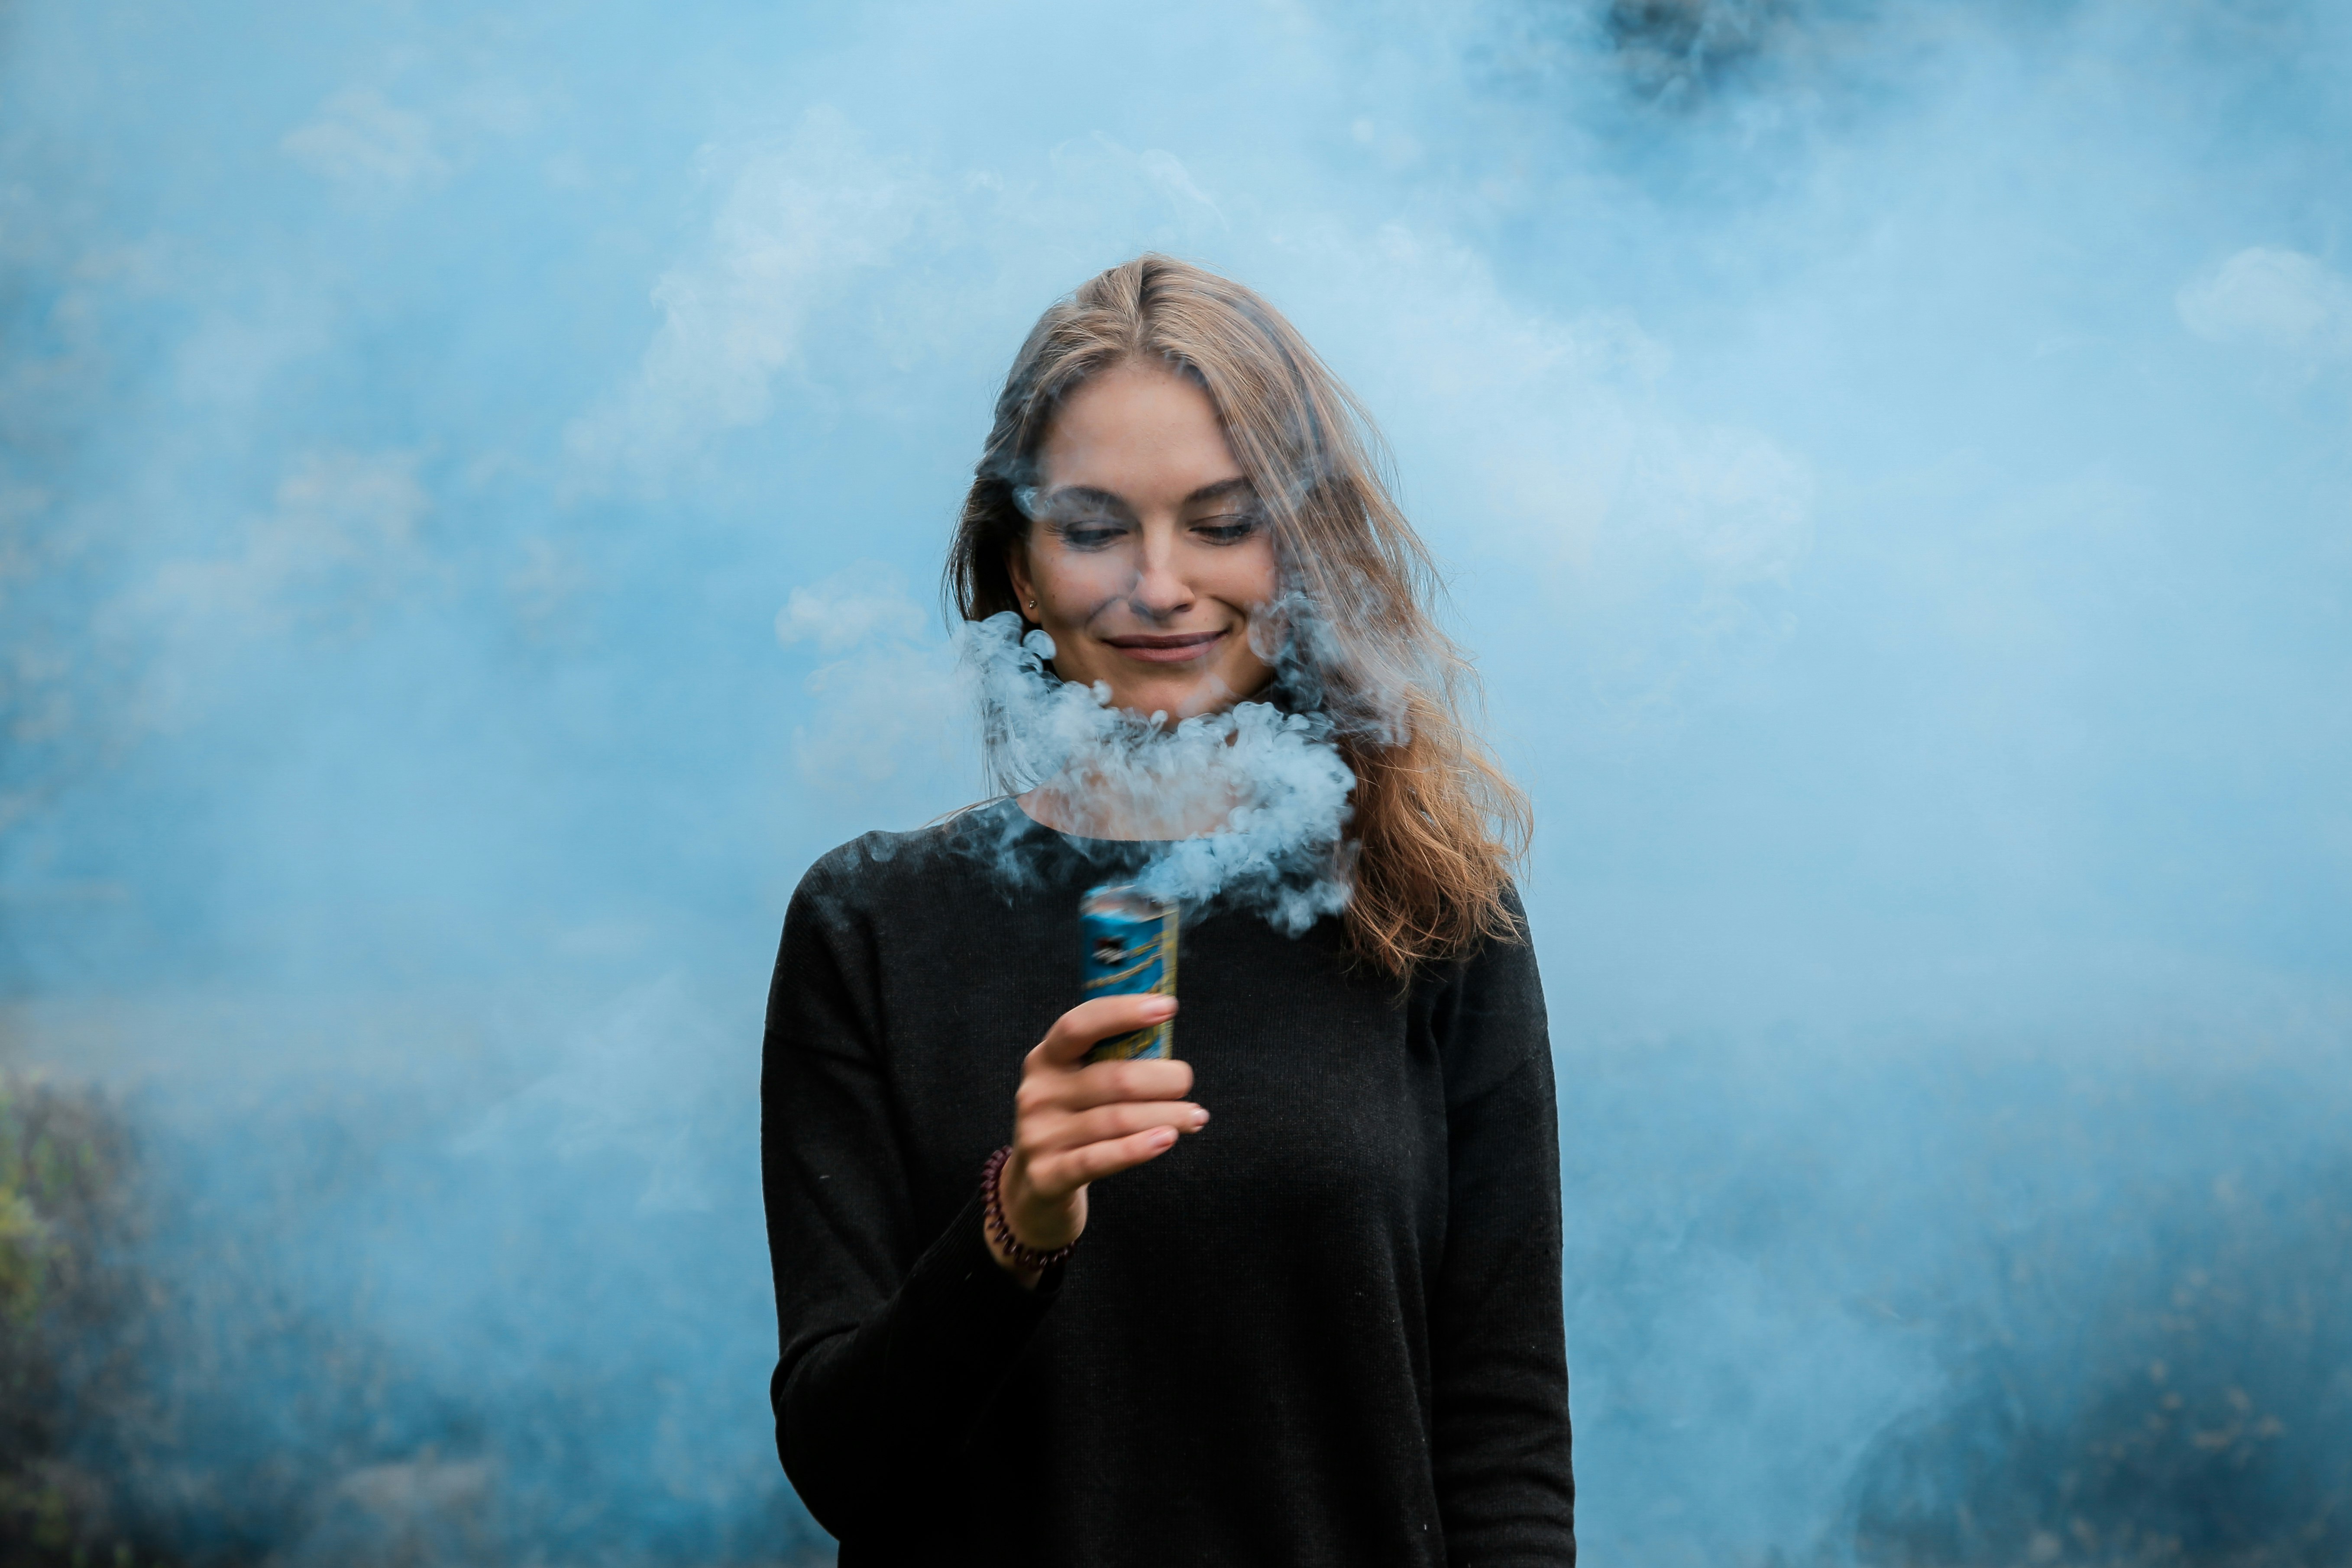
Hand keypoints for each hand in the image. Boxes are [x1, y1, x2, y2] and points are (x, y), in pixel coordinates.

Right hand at [987, 993, 1205, 1281]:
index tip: (1167, 1007)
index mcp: (1045, 1059)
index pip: (1080, 1025)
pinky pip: (1101, 1159)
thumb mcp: (1076, 1084)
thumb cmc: (1073, 1122)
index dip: (1124, 1013)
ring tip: (1196, 1117)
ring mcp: (1040, 1135)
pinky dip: (1138, 1148)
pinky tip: (1167, 1139)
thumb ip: (1108, 1060)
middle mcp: (1038, 1093)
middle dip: (1162, 1078)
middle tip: (1186, 1081)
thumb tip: (1166, 1033)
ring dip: (1167, 1116)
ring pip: (1117, 1120)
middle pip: (1113, 1078)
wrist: (1033, 1187)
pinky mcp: (1048, 1176)